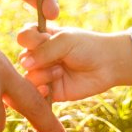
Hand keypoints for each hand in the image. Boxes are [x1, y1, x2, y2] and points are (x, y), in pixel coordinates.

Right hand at [14, 27, 131, 101]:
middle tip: (56, 59)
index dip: (29, 40)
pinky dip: (39, 92)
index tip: (44, 39)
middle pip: (23, 59)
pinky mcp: (51, 91)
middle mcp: (40, 56)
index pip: (23, 37)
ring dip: (42, 75)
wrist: (108, 65)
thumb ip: (43, 50)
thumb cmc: (87, 47)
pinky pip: (36, 94)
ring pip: (28, 77)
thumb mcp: (65, 41)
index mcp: (42, 38)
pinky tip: (49, 89)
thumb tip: (24, 64)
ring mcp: (45, 74)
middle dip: (37, 60)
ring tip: (60, 72)